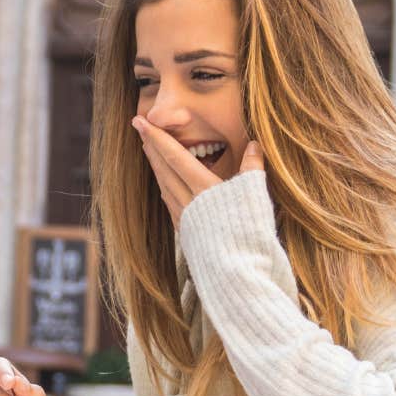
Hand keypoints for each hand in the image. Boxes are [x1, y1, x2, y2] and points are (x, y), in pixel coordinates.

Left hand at [135, 115, 262, 226]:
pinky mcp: (186, 233)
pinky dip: (165, 187)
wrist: (239, 273)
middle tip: (141, 129)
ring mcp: (185, 219)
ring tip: (150, 151)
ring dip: (156, 166)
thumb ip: (253, 167)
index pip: (175, 156)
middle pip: (165, 169)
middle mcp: (188, 202)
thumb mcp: (255, 196)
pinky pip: (170, 203)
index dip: (158, 137)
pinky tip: (165, 185)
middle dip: (152, 147)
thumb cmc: (250, 233)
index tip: (140, 121)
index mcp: (203, 189)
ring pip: (165, 186)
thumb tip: (256, 145)